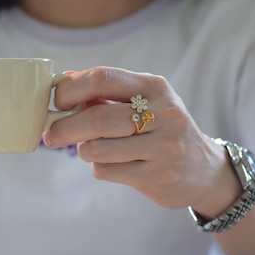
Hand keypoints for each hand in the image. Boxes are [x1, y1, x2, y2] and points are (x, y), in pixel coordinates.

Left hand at [44, 66, 240, 215]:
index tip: (57, 103)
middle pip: (96, 118)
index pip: (103, 78)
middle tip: (51, 135)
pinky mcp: (157, 176)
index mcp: (154, 87)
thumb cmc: (160, 130)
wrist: (204, 170)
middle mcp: (163, 114)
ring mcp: (162, 147)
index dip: (71, 90)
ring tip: (90, 149)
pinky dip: (99, 168)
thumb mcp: (144, 101)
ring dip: (83, 150)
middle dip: (64, 128)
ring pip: (97, 149)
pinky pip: (106, 171)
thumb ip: (105, 92)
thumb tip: (62, 80)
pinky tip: (113, 165)